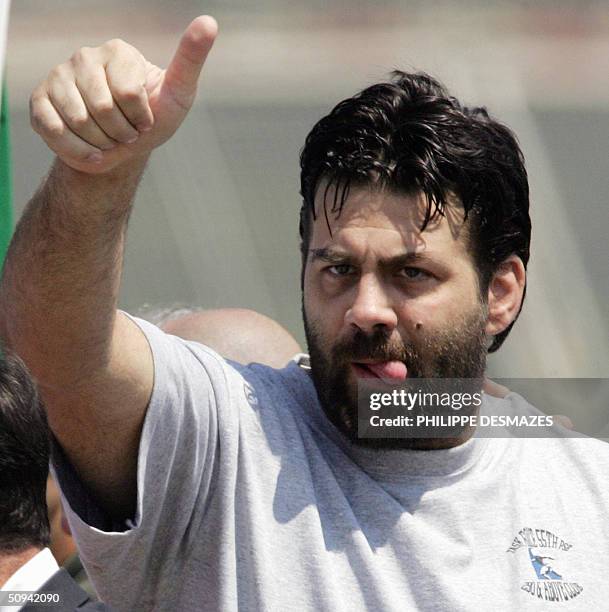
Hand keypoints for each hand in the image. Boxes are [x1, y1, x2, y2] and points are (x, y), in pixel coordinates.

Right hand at [30, 16, 217, 173]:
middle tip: (127, 132)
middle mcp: (85, 57)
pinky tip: (90, 148)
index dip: (141, 119)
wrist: (124, 149)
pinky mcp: (40, 100)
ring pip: (79, 122)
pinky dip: (78, 151)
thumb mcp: (179, 93)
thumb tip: (209, 22)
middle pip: (103, 109)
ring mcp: (59, 77)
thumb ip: (191, 59)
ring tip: (109, 137)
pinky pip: (55, 131)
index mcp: (119, 52)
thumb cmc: (155, 118)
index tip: (146, 120)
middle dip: (122, 134)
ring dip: (102, 143)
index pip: (130, 94)